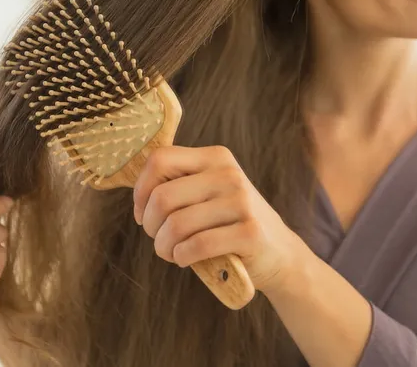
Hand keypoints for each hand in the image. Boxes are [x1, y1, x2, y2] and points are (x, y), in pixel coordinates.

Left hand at [133, 145, 309, 293]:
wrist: (279, 252)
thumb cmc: (230, 224)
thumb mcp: (208, 194)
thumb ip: (177, 185)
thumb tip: (136, 195)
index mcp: (215, 157)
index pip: (159, 160)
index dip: (141, 191)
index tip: (143, 213)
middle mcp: (229, 173)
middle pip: (162, 197)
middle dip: (150, 226)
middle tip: (159, 239)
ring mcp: (242, 202)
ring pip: (176, 224)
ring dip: (164, 247)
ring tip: (171, 253)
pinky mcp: (250, 232)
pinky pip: (197, 245)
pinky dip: (182, 257)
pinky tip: (186, 259)